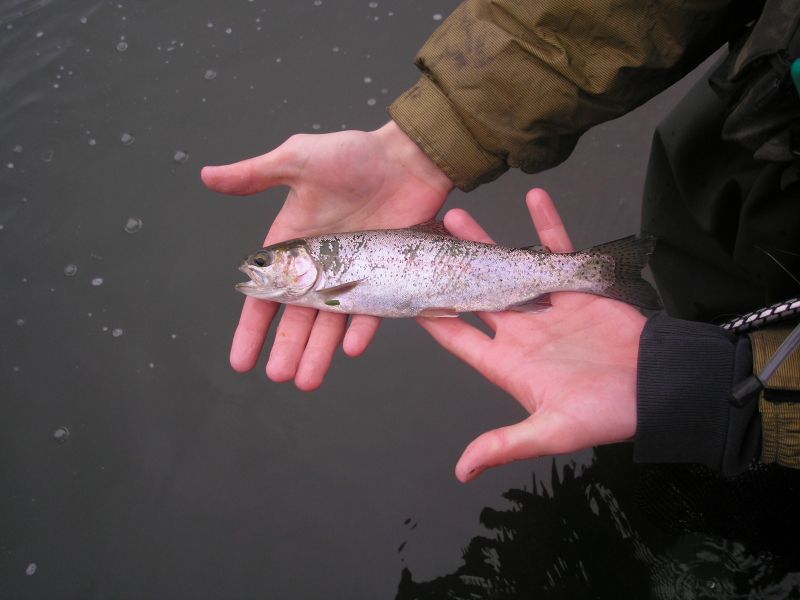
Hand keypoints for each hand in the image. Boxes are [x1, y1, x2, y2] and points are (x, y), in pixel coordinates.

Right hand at [202, 122, 452, 389]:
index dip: (252, 327)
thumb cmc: (354, 155)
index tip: (241, 360)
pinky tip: (350, 349)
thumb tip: (207, 175)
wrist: (408, 157)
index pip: (267, 294)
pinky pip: (373, 308)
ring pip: (332, 322)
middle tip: (279, 377)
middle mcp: (322, 266)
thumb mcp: (298, 160)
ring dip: (319, 351)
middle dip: (287, 348)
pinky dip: (362, 327)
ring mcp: (355, 273)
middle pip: (299, 317)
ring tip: (307, 381)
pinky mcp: (388, 274)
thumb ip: (255, 174)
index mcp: (295, 245)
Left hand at [417, 189, 646, 481]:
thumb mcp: (553, 431)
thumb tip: (463, 470)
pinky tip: (533, 198)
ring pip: (508, 268)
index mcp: (507, 363)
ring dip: (486, 243)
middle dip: (448, 270)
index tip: (404, 296)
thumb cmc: (606, 414)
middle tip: (423, 241)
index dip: (432, 319)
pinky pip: (559, 251)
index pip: (458, 338)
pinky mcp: (577, 290)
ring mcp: (547, 308)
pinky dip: (547, 225)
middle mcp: (520, 332)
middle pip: (474, 295)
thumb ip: (506, 444)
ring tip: (459, 215)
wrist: (660, 389)